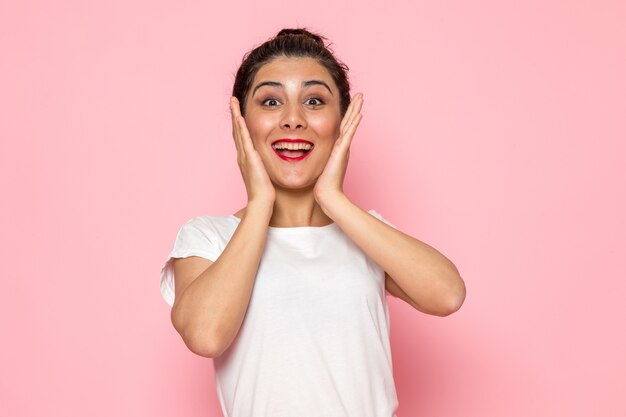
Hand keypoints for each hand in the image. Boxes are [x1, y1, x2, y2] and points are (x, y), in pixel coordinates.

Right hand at [230, 97, 275, 207]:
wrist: (262, 202)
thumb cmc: (265, 192)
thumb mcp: (265, 174)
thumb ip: (265, 165)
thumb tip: (272, 161)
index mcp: (247, 158)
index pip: (242, 136)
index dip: (239, 123)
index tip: (239, 111)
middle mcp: (242, 155)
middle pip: (236, 130)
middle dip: (234, 114)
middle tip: (232, 101)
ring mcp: (244, 156)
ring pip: (238, 131)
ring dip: (235, 115)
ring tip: (233, 102)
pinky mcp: (249, 158)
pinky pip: (244, 139)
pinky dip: (240, 127)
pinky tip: (239, 116)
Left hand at [314, 92, 363, 206]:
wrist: (327, 195)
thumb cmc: (323, 184)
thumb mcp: (321, 165)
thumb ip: (321, 157)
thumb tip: (313, 153)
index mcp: (337, 148)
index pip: (343, 126)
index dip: (348, 114)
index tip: (352, 103)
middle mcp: (342, 146)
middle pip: (350, 122)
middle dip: (354, 108)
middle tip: (360, 95)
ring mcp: (343, 149)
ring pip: (351, 125)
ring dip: (356, 111)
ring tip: (361, 98)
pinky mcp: (341, 153)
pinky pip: (348, 135)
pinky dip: (353, 125)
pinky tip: (358, 115)